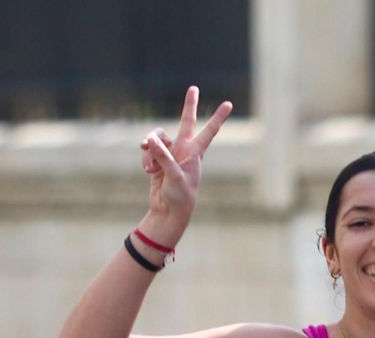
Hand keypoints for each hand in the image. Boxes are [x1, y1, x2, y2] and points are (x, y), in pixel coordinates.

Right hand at [139, 86, 232, 239]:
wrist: (168, 211)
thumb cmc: (179, 196)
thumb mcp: (172, 176)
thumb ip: (163, 157)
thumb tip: (152, 140)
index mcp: (195, 153)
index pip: (209, 131)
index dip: (218, 117)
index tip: (229, 104)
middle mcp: (184, 150)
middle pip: (185, 122)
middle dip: (189, 106)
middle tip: (194, 88)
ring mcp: (171, 154)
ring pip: (157, 138)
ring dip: (149, 148)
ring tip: (150, 167)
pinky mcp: (158, 160)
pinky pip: (148, 151)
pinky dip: (146, 159)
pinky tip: (148, 172)